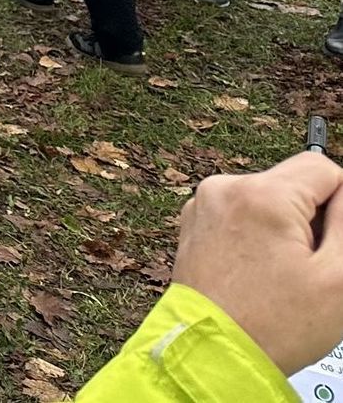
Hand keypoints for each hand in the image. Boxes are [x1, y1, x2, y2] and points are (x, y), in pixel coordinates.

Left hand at [172, 151, 342, 376]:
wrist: (214, 353)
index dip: (341, 204)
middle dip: (310, 219)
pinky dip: (257, 236)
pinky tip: (260, 272)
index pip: (323, 168)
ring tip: (282, 275)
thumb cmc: (274, 325)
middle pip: (292, 184)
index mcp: (261, 194)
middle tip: (308, 267)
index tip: (334, 241)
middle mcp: (225, 189)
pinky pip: (241, 215)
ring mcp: (204, 205)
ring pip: (267, 200)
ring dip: (284, 229)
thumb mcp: (339, 277)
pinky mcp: (194, 224)